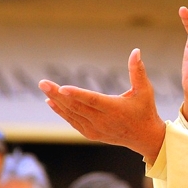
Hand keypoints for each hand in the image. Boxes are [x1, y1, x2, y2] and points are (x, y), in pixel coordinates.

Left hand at [39, 48, 165, 161]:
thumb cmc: (145, 110)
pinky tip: (51, 102)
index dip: (77, 94)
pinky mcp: (91, 134)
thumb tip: (136, 51)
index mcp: (115, 109)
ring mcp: (96, 129)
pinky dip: (61, 112)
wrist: (144, 137)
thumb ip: (138, 71)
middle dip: (57, 94)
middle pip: (76, 106)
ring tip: (44, 89)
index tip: (62, 88)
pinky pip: (73, 121)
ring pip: (72, 114)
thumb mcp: (145, 90)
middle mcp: (103, 121)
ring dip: (56, 101)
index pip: (93, 100)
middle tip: (42, 83)